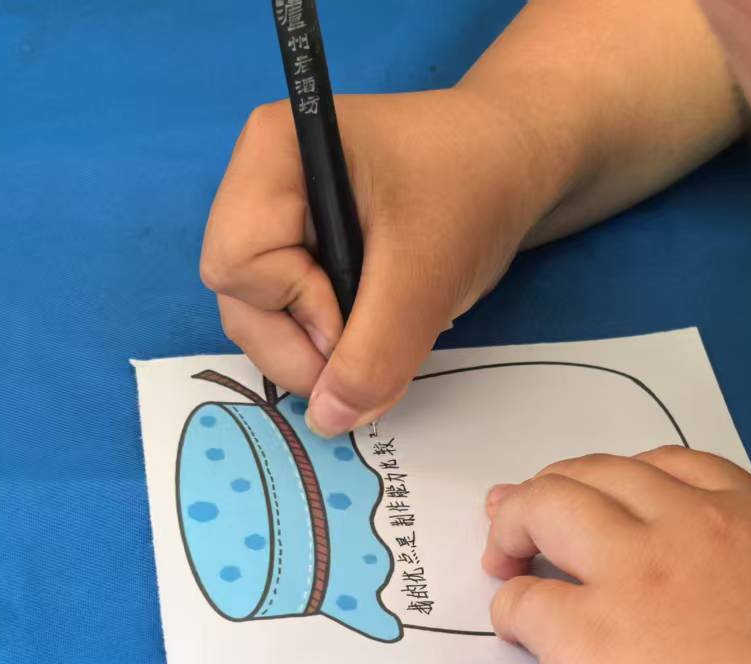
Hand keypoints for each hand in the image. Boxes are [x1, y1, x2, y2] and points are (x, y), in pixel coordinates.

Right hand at [201, 90, 554, 435]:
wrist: (514, 162)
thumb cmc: (473, 187)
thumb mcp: (427, 273)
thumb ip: (376, 352)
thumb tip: (328, 420)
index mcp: (272, 155)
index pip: (237, 264)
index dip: (296, 308)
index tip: (364, 314)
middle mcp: (257, 185)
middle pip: (241, 298)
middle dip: (304, 344)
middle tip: (377, 348)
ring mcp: (277, 221)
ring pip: (264, 319)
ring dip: (322, 347)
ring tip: (387, 326)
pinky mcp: (301, 250)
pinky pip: (293, 318)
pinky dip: (334, 338)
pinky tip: (378, 317)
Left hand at [484, 449, 750, 663]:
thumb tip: (714, 600)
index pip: (675, 466)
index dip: (623, 479)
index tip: (601, 503)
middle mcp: (697, 530)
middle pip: (600, 474)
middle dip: (555, 489)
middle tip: (525, 520)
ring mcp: (637, 576)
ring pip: (547, 506)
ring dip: (514, 525)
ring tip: (501, 559)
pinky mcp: (585, 635)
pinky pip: (523, 599)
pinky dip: (511, 611)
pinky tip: (520, 636)